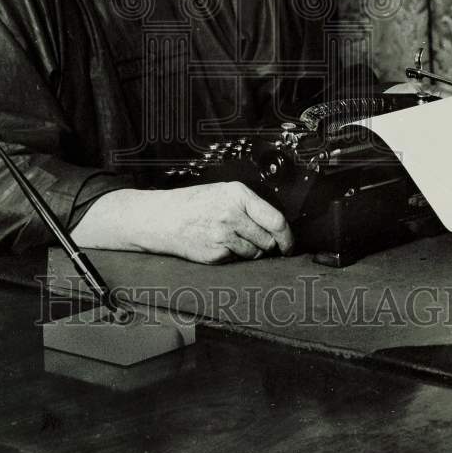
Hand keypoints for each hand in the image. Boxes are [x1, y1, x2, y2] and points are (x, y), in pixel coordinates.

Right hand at [138, 181, 293, 263]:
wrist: (162, 218)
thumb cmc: (194, 204)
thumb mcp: (223, 192)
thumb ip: (250, 206)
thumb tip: (277, 228)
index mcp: (238, 195)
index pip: (276, 220)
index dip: (288, 237)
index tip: (289, 245)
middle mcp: (233, 214)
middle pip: (268, 240)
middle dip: (268, 244)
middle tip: (256, 240)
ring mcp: (224, 236)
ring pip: (255, 253)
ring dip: (250, 251)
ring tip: (232, 239)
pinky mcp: (216, 254)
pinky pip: (238, 259)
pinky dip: (233, 255)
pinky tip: (219, 244)